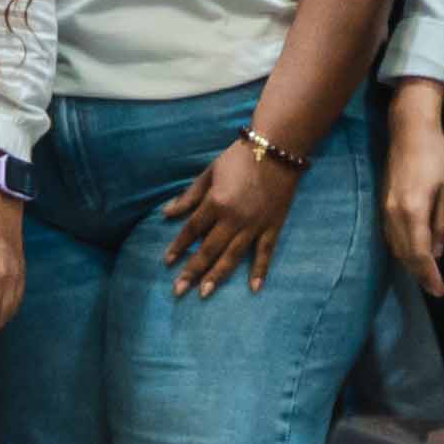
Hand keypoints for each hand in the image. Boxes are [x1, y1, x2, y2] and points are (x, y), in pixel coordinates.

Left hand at [160, 136, 295, 299]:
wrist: (277, 150)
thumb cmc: (238, 158)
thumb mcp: (208, 173)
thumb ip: (189, 197)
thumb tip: (166, 214)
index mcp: (216, 202)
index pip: (192, 230)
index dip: (178, 247)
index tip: (166, 262)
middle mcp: (234, 218)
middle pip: (209, 249)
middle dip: (192, 271)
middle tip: (178, 290)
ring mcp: (255, 224)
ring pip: (233, 256)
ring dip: (218, 275)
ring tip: (204, 293)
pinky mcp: (273, 226)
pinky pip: (265, 252)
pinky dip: (260, 270)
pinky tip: (254, 288)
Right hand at [384, 91, 443, 301]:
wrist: (409, 132)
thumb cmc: (437, 157)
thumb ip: (442, 223)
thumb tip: (438, 251)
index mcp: (414, 210)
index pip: (420, 252)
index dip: (429, 275)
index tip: (439, 291)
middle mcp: (394, 214)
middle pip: (404, 254)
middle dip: (419, 274)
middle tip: (434, 289)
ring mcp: (384, 209)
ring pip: (394, 246)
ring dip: (409, 263)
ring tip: (425, 276)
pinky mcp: (382, 203)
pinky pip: (389, 235)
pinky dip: (401, 249)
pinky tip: (411, 253)